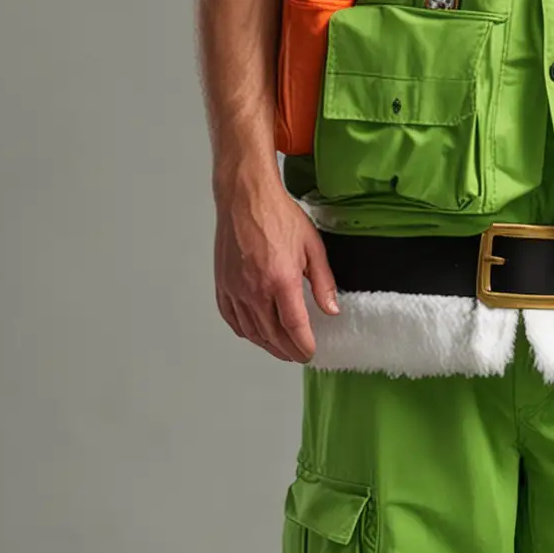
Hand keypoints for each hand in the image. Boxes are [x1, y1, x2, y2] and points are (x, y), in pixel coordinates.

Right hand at [214, 184, 338, 363]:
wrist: (245, 198)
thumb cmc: (277, 216)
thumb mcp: (312, 245)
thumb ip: (323, 281)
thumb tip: (331, 308)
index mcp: (281, 280)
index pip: (294, 327)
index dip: (303, 345)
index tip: (310, 352)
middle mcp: (255, 289)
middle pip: (272, 335)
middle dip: (288, 351)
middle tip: (299, 354)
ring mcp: (235, 289)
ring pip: (252, 332)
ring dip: (268, 345)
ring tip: (281, 349)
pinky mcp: (223, 285)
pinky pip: (233, 319)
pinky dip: (245, 332)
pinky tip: (255, 333)